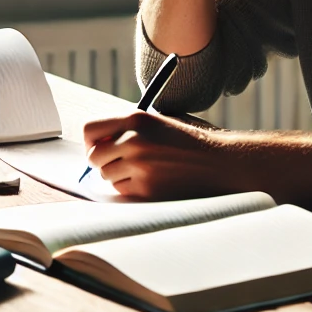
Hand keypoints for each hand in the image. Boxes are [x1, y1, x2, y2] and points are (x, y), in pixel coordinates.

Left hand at [83, 110, 239, 199]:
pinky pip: (122, 192)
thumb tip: (95, 145)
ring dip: (119, 177)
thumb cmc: (190, 143)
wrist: (221, 163)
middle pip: (94, 157)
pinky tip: (153, 182)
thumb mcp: (158, 124)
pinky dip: (132, 190)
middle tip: (119, 163)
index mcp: (136, 120)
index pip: (90, 130)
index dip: (92, 141)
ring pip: (107, 177)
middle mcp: (134, 141)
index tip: (99, 147)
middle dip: (103, 162)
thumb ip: (127, 130)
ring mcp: (139, 167)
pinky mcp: (146, 190)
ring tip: (145, 171)